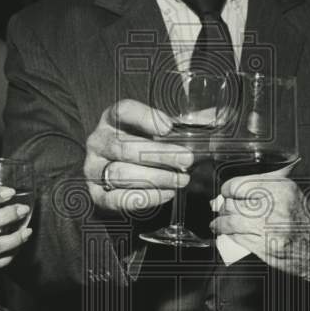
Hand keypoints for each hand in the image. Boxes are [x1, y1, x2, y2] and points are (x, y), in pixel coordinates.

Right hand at [83, 99, 192, 213]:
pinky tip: (167, 193)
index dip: (145, 117)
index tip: (169, 127)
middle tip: (186, 159)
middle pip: (124, 147)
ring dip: (156, 178)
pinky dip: (146, 198)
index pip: (123, 111)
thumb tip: (216, 119)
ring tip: (181, 179)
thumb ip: (181, 126)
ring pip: (121, 173)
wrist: (119, 180)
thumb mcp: (156, 132)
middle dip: (159, 154)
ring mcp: (93, 169)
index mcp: (112, 119)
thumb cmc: (142, 149)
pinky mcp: (97, 195)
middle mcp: (98, 142)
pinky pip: (119, 199)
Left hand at [210, 177, 309, 298]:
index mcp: (280, 188)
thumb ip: (265, 189)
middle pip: (233, 204)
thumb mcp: (292, 194)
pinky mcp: (266, 248)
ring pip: (232, 223)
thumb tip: (235, 191)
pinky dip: (230, 237)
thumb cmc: (308, 222)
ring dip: (220, 224)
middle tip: (220, 209)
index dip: (228, 190)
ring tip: (218, 224)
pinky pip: (239, 239)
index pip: (240, 185)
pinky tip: (229, 235)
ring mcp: (270, 228)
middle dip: (222, 208)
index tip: (225, 193)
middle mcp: (275, 206)